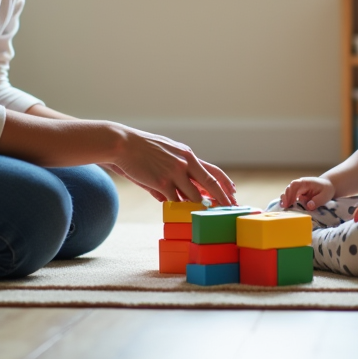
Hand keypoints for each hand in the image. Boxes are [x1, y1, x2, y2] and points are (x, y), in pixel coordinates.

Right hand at [109, 126, 236, 206]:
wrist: (123, 144)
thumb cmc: (142, 150)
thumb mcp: (165, 155)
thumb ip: (174, 173)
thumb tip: (172, 197)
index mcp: (187, 154)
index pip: (213, 170)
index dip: (225, 183)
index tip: (234, 192)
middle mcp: (185, 163)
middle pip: (210, 185)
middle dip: (222, 199)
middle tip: (231, 209)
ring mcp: (175, 173)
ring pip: (194, 197)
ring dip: (197, 207)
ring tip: (204, 214)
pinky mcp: (162, 183)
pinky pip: (174, 201)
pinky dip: (176, 207)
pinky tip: (177, 210)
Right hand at [280, 176, 335, 210]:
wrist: (327, 186)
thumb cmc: (326, 189)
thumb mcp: (325, 195)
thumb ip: (317, 200)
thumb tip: (309, 206)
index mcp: (305, 183)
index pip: (294, 185)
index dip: (290, 193)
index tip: (289, 202)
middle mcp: (298, 185)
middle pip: (288, 189)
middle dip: (285, 198)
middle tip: (285, 208)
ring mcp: (297, 190)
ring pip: (287, 194)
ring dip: (284, 201)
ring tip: (283, 208)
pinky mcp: (296, 195)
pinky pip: (289, 198)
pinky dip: (287, 203)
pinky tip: (285, 209)